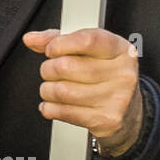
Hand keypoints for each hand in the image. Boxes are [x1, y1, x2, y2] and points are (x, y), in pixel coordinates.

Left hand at [23, 28, 142, 156]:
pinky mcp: (106, 119)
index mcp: (120, 49)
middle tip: (51, 71)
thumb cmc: (103, 74)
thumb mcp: (88, 50)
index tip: (51, 49)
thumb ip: (57, 39)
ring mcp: (116, 98)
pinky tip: (54, 104)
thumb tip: (31, 39)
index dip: (59, 44)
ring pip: (61, 91)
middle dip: (48, 69)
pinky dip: (50, 108)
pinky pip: (63, 112)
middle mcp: (122, 73)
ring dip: (47, 90)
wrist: (127, 110)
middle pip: (66, 66)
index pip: (86, 40)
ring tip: (53, 88)